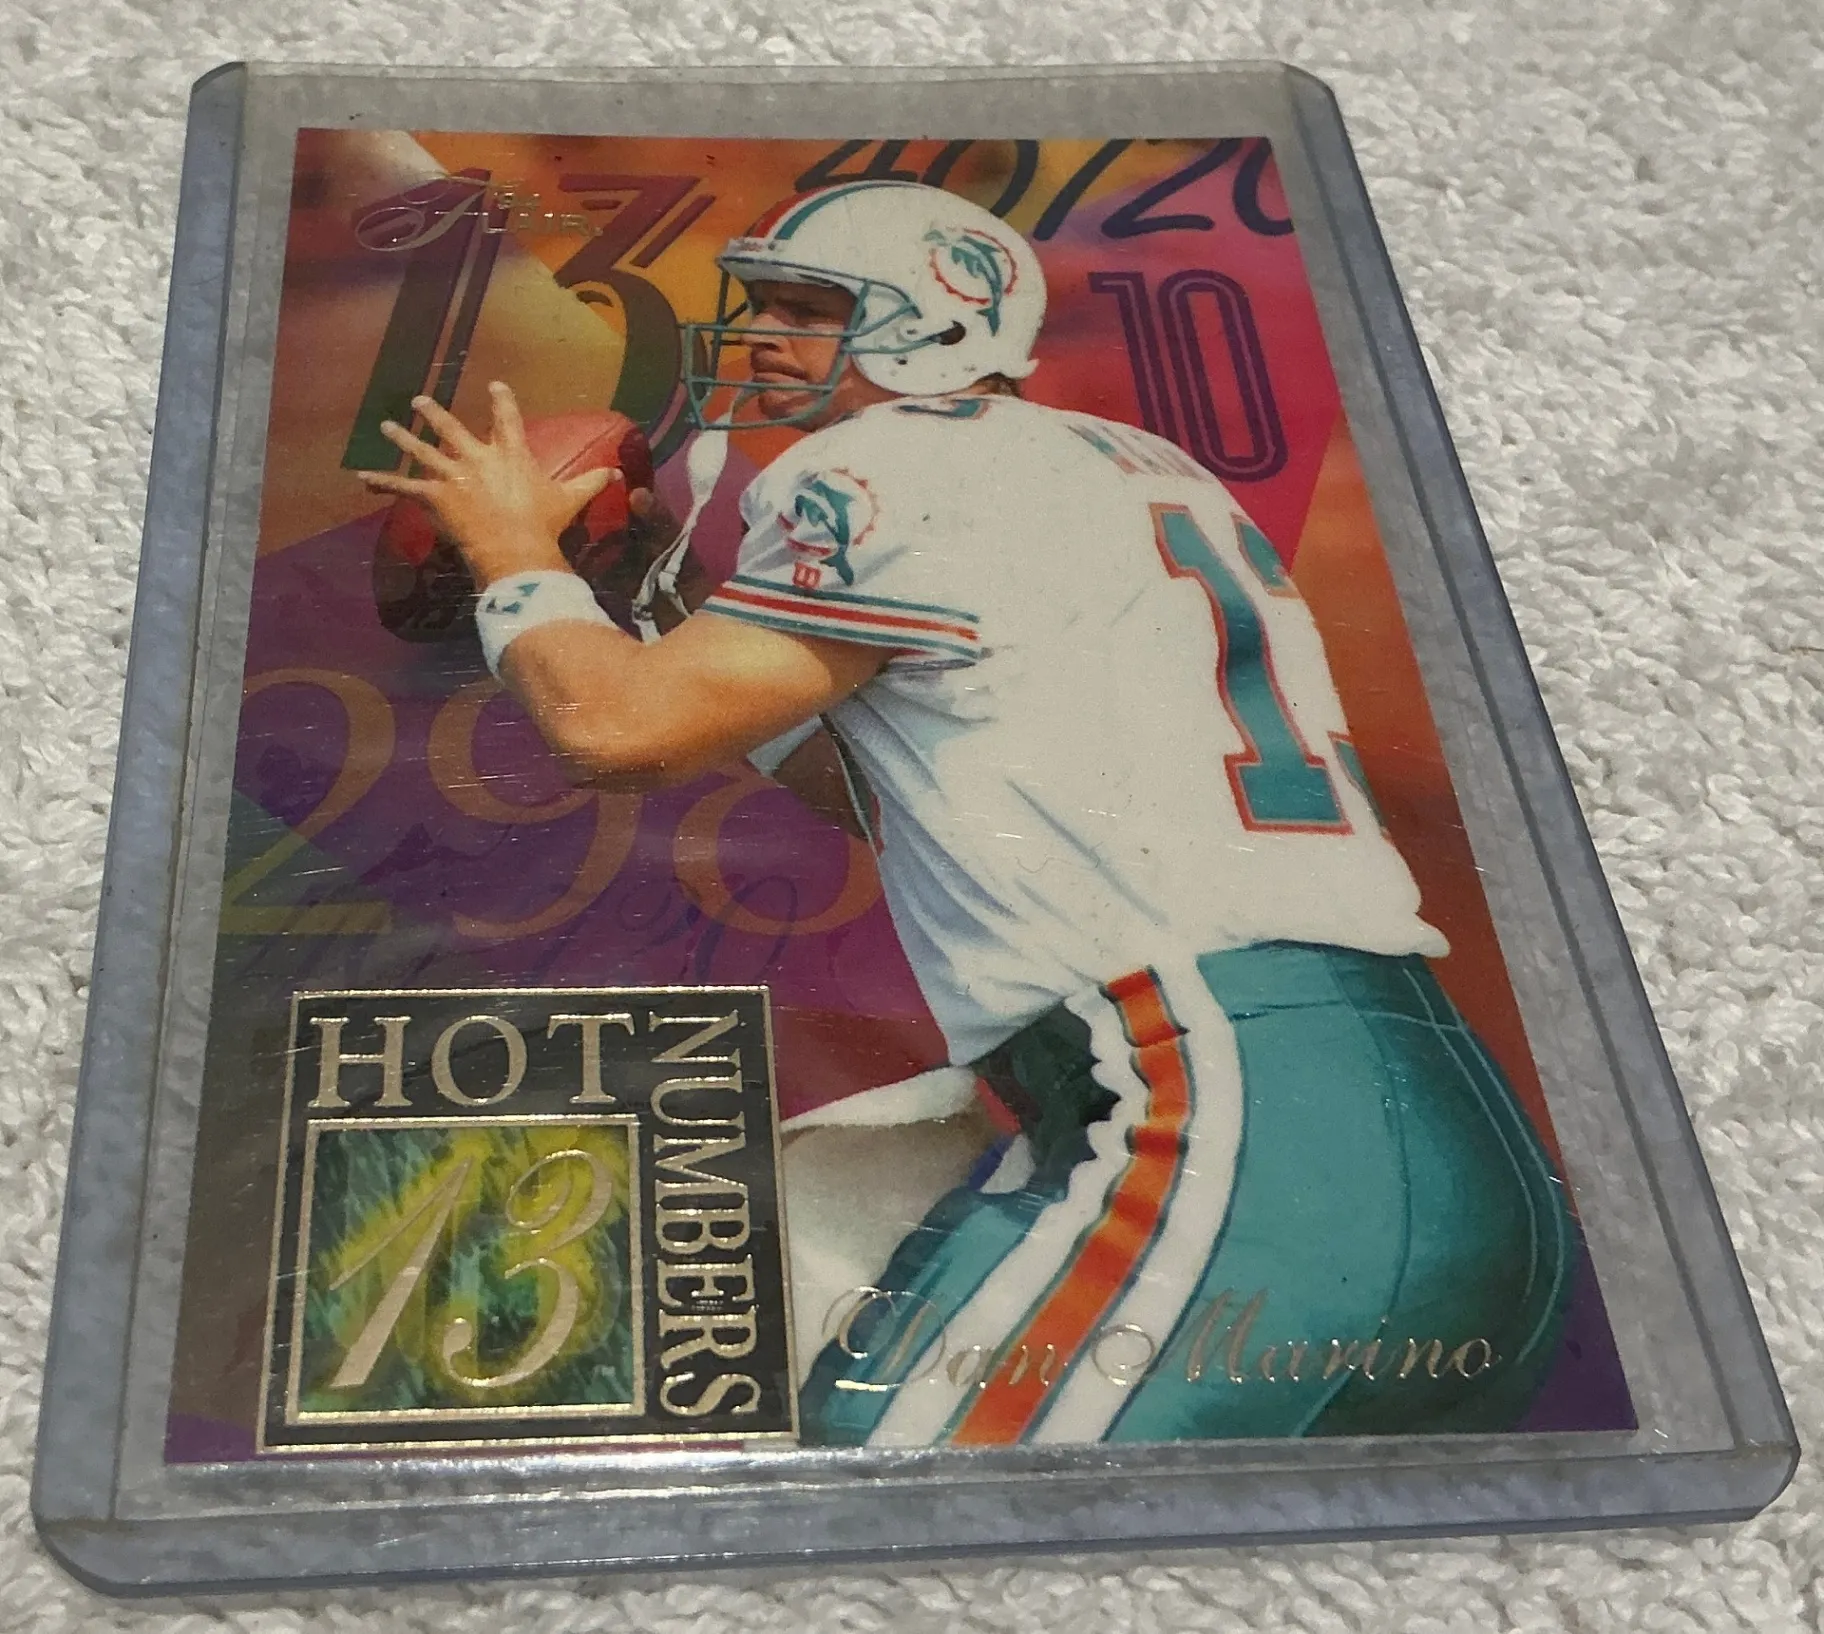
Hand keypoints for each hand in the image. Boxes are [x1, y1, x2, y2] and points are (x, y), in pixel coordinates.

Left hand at [358, 383, 614, 587]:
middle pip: (452, 428)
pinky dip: (383, 482)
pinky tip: (364, 477)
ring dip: (403, 437)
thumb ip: (593, 482)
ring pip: (422, 450)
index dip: (502, 399)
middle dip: (434, 413)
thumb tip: (621, 473)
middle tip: (420, 401)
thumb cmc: (544, 524)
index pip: (507, 416)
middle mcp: (479, 456)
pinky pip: (404, 487)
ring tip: (389, 426)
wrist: (517, 548)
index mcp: (512, 453)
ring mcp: (454, 474)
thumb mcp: (571, 500)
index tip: (495, 385)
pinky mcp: (435, 495)